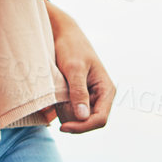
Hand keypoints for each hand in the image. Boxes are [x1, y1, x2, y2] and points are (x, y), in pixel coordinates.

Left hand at [45, 1, 114, 133]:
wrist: (63, 34)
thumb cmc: (71, 47)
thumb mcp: (74, 68)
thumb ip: (78, 92)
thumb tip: (83, 116)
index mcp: (106, 90)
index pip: (100, 119)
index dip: (83, 127)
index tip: (63, 127)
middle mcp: (101, 97)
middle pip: (87, 122)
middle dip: (71, 116)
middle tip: (57, 99)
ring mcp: (90, 98)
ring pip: (76, 119)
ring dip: (64, 111)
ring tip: (57, 92)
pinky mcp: (78, 97)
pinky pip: (69, 111)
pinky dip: (60, 106)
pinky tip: (55, 94)